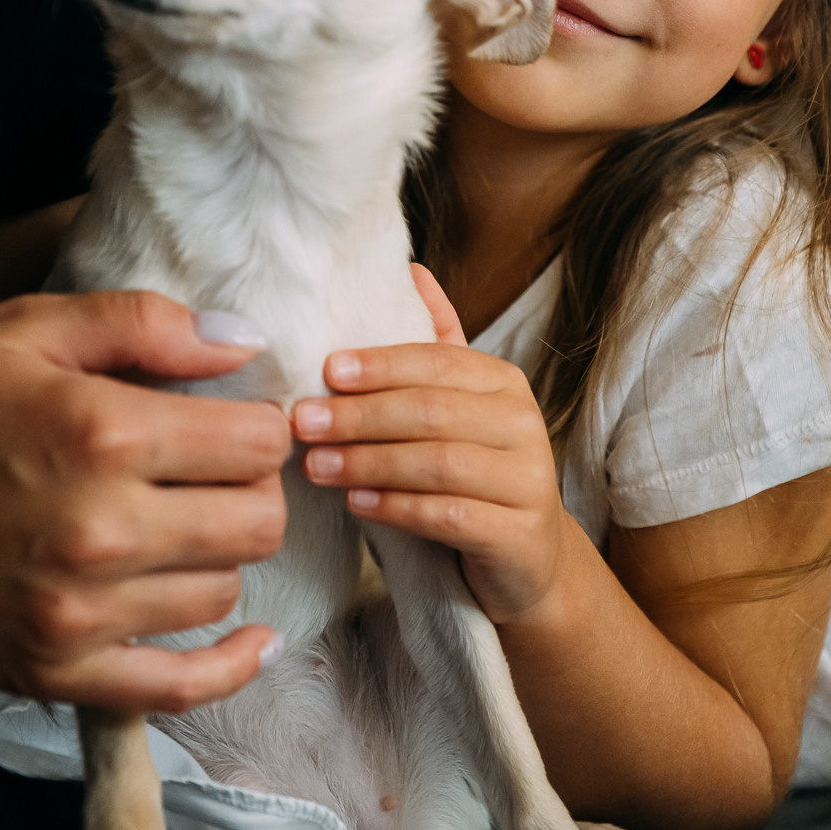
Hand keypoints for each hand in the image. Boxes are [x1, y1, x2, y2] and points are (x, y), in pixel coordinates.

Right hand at [0, 290, 289, 711]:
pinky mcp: (56, 670)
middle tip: (219, 472)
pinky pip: (179, 688)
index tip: (238, 422)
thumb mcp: (28, 330)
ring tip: (186, 522)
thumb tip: (244, 342)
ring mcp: (79, 613)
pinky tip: (252, 640)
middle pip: (257, 522)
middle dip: (253, 489)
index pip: (259, 444)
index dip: (261, 426)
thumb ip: (145, 323)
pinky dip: (229, 666)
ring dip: (221, 553)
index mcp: (103, 434)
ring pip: (225, 589)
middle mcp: (101, 531)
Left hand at [292, 265, 568, 624]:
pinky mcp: (518, 534)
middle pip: (431, 411)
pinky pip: (449, 515)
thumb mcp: (458, 406)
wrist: (526, 559)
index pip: (438, 361)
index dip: (381, 364)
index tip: (326, 370)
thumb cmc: (475, 474)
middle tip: (303, 421)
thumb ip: (436, 343)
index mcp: (503, 383)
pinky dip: (398, 508)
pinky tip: (357, 504)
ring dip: (367, 462)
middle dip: (360, 415)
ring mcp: (527, 479)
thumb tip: (409, 270)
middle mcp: (523, 423)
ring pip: (437, 463)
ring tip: (316, 465)